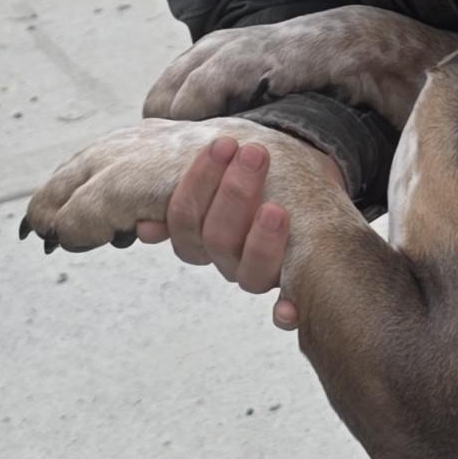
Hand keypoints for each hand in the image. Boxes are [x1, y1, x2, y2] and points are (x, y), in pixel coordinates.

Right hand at [135, 130, 315, 324]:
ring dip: (262, 242)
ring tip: (276, 209)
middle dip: (235, 194)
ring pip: (248, 273)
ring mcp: (257, 274)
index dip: (200, 183)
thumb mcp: (230, 165)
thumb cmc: (264, 168)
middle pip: (217, 240)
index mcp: (200, 232)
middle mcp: (226, 258)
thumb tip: (147, 229)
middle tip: (254, 154)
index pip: (185, 219)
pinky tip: (287, 312)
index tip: (224, 144)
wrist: (310, 175)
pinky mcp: (293, 285)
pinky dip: (285, 313)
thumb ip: (194, 182)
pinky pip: (284, 314)